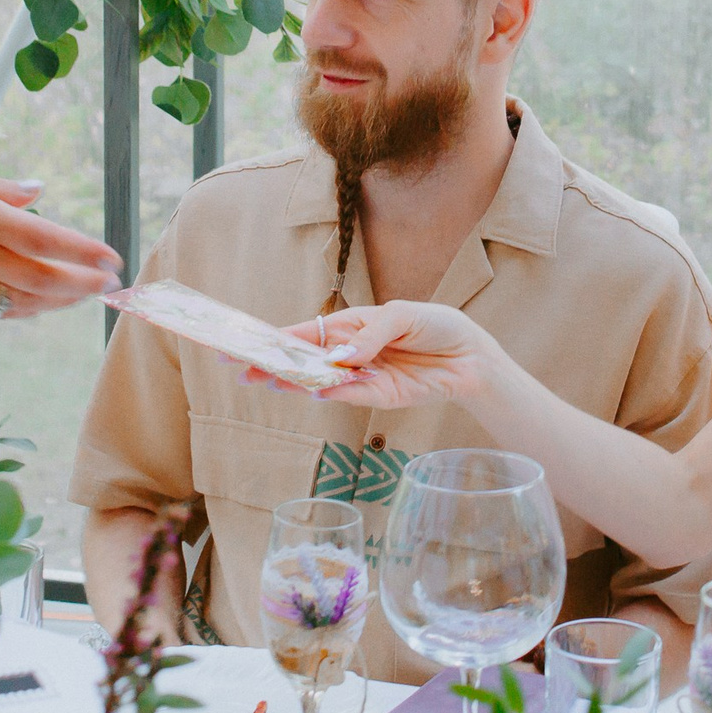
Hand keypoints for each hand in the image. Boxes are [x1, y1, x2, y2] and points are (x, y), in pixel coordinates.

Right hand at [0, 167, 119, 318]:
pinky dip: (29, 309)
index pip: (43, 238)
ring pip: (26, 299)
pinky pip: (0, 310)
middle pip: (43, 277)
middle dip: (84, 282)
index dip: (82, 250)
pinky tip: (46, 305)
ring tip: (88, 293)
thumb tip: (37, 191)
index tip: (110, 255)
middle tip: (111, 282)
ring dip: (63, 300)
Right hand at [251, 301, 515, 408]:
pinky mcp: (379, 397)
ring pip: (319, 381)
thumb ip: (371, 334)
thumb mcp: (403, 315)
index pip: (302, 333)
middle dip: (271, 365)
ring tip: (266, 381)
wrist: (470, 356)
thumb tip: (340, 356)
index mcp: (348, 326)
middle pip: (302, 361)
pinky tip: (311, 389)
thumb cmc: (436, 325)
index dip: (272, 338)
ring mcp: (361, 377)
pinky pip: (349, 395)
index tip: (242, 344)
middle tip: (240, 371)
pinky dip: (331, 393)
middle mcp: (348, 353)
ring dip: (293, 382)